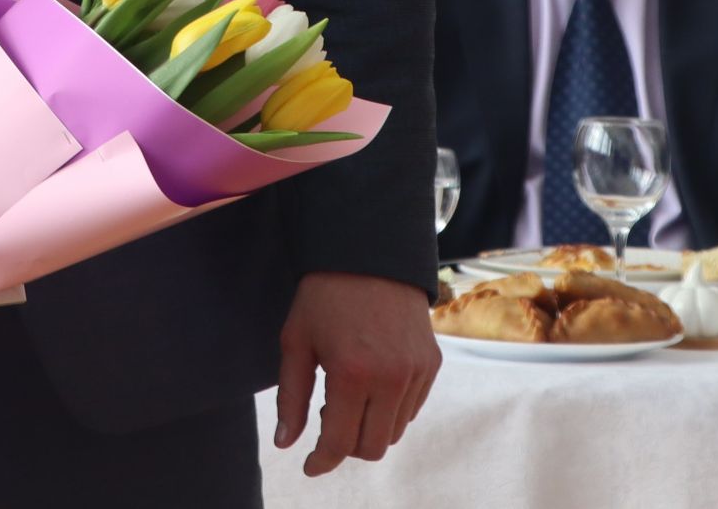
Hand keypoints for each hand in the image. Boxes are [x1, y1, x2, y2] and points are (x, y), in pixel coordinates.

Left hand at [273, 271, 440, 476]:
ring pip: (393, 432)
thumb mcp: (296, 341)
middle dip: (345, 445)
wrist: (368, 252)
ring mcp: (416, 372)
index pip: (340, 443)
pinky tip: (369, 384)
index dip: (321, 461)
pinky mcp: (431, 364)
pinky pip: (411, 409)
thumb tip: (286, 444)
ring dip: (368, 428)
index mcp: (351, 373)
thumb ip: (291, 397)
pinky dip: (389, 410)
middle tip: (326, 416)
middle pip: (371, 447)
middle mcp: (391, 378)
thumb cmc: (324, 295)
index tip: (310, 465)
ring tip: (347, 394)